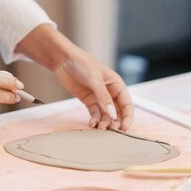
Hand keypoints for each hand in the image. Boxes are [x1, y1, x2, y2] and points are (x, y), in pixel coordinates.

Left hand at [15, 25, 133, 130]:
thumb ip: (103, 98)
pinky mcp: (88, 100)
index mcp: (116, 84)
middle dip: (116, 122)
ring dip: (104, 122)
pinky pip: (95, 113)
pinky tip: (91, 124)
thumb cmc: (81, 63)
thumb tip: (113, 115)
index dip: (128, 117)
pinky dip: (94, 120)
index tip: (124, 128)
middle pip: (118, 111)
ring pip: (106, 114)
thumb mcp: (94, 79)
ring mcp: (99, 97)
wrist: (62, 60)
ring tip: (99, 128)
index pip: (127, 103)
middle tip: (111, 130)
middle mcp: (110, 91)